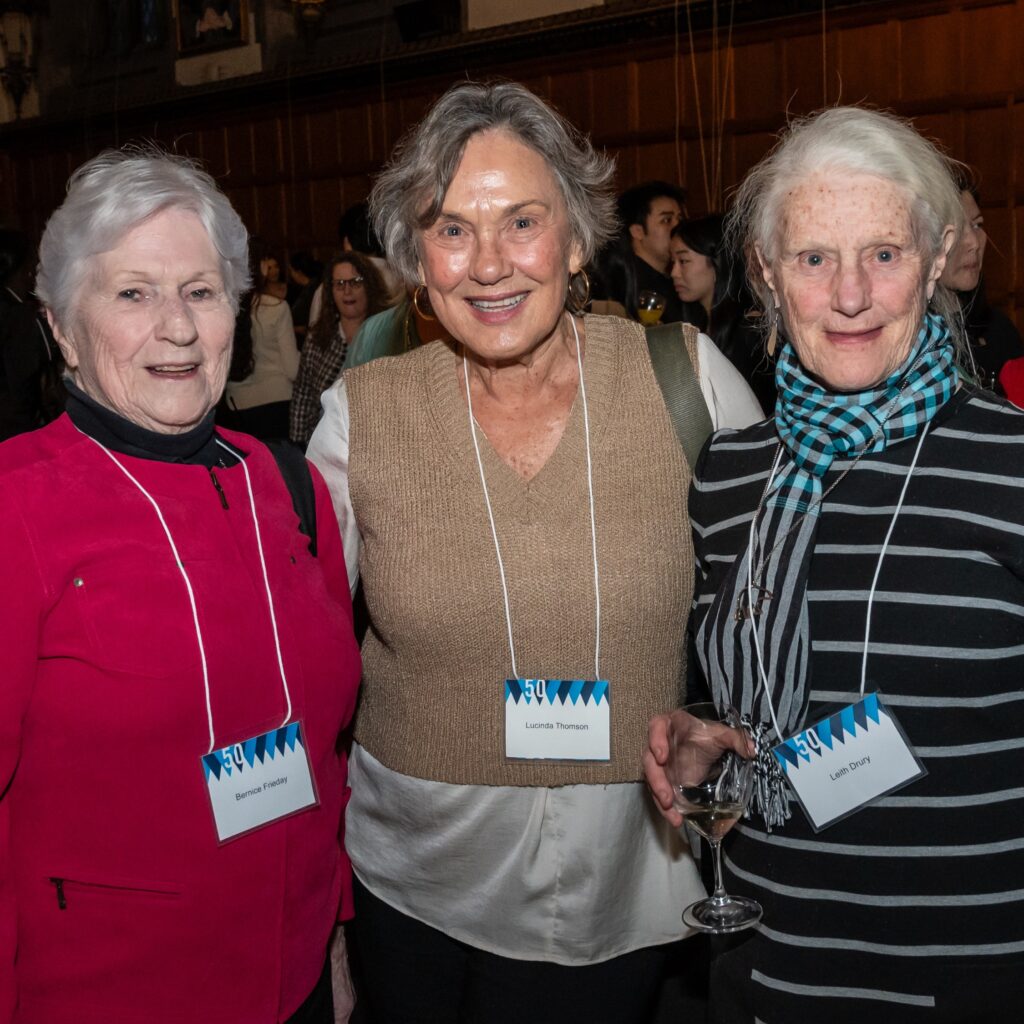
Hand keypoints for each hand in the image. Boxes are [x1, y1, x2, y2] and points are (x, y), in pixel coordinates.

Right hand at [643, 707, 754, 826]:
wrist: (702, 746)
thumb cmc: (707, 735)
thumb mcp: (722, 735)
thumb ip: (735, 738)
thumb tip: (751, 750)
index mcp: (669, 725)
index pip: (656, 727)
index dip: (656, 740)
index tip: (662, 757)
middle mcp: (658, 744)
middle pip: (649, 760)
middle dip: (657, 781)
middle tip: (667, 798)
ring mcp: (658, 763)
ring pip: (652, 780)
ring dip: (660, 799)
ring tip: (674, 817)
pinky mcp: (662, 779)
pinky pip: (659, 792)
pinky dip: (666, 808)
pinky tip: (677, 820)